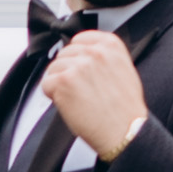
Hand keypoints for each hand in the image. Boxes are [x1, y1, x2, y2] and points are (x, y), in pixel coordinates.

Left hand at [39, 27, 145, 161]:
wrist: (125, 132)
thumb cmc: (126, 110)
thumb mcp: (125, 71)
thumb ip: (105, 58)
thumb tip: (85, 57)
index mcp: (111, 46)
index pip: (80, 39)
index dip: (76, 57)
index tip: (79, 69)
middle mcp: (95, 52)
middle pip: (65, 54)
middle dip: (68, 71)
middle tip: (80, 90)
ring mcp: (78, 65)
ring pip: (53, 68)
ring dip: (60, 84)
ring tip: (77, 99)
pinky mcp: (64, 81)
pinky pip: (46, 84)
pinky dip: (53, 96)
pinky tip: (69, 105)